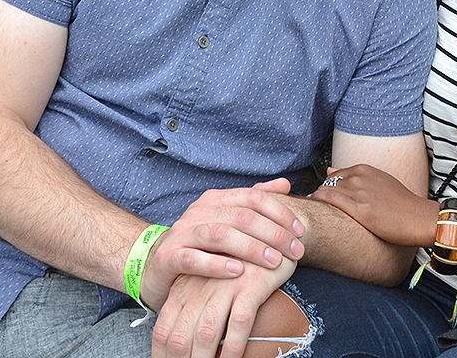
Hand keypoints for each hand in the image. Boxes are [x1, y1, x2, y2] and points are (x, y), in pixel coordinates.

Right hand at [138, 179, 305, 311]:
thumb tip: (285, 183)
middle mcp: (199, 211)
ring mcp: (183, 233)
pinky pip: (193, 259)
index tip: (300, 231)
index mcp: (216, 200)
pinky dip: (217, 264)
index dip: (280, 212)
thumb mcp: (227, 220)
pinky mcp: (170, 257)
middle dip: (273, 234)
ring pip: (220, 234)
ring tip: (274, 262)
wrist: (156, 264)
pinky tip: (237, 272)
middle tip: (296, 251)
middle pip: (242, 216)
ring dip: (251, 248)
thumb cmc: (200, 245)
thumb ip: (255, 202)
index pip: (253, 197)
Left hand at [152, 256, 295, 357]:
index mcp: (183, 288)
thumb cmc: (236, 264)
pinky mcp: (250, 285)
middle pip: (181, 336)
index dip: (162, 354)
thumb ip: (192, 306)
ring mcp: (224, 286)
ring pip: (207, 333)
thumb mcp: (206, 282)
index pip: (164, 330)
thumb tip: (181, 343)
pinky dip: (234, 347)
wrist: (268, 232)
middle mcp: (199, 288)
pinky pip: (239, 323)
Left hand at [309, 164, 438, 247]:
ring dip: (317, 199)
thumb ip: (355, 176)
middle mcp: (359, 176)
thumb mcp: (379, 182)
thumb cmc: (401, 204)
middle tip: (316, 207)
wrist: (418, 218)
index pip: (334, 174)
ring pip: (326, 190)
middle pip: (328, 182)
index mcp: (364, 169)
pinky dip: (318, 202)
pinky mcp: (358, 208)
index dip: (328, 187)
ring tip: (313, 211)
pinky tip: (314, 209)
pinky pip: (329, 200)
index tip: (323, 198)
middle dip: (320, 193)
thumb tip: (330, 170)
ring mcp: (358, 190)